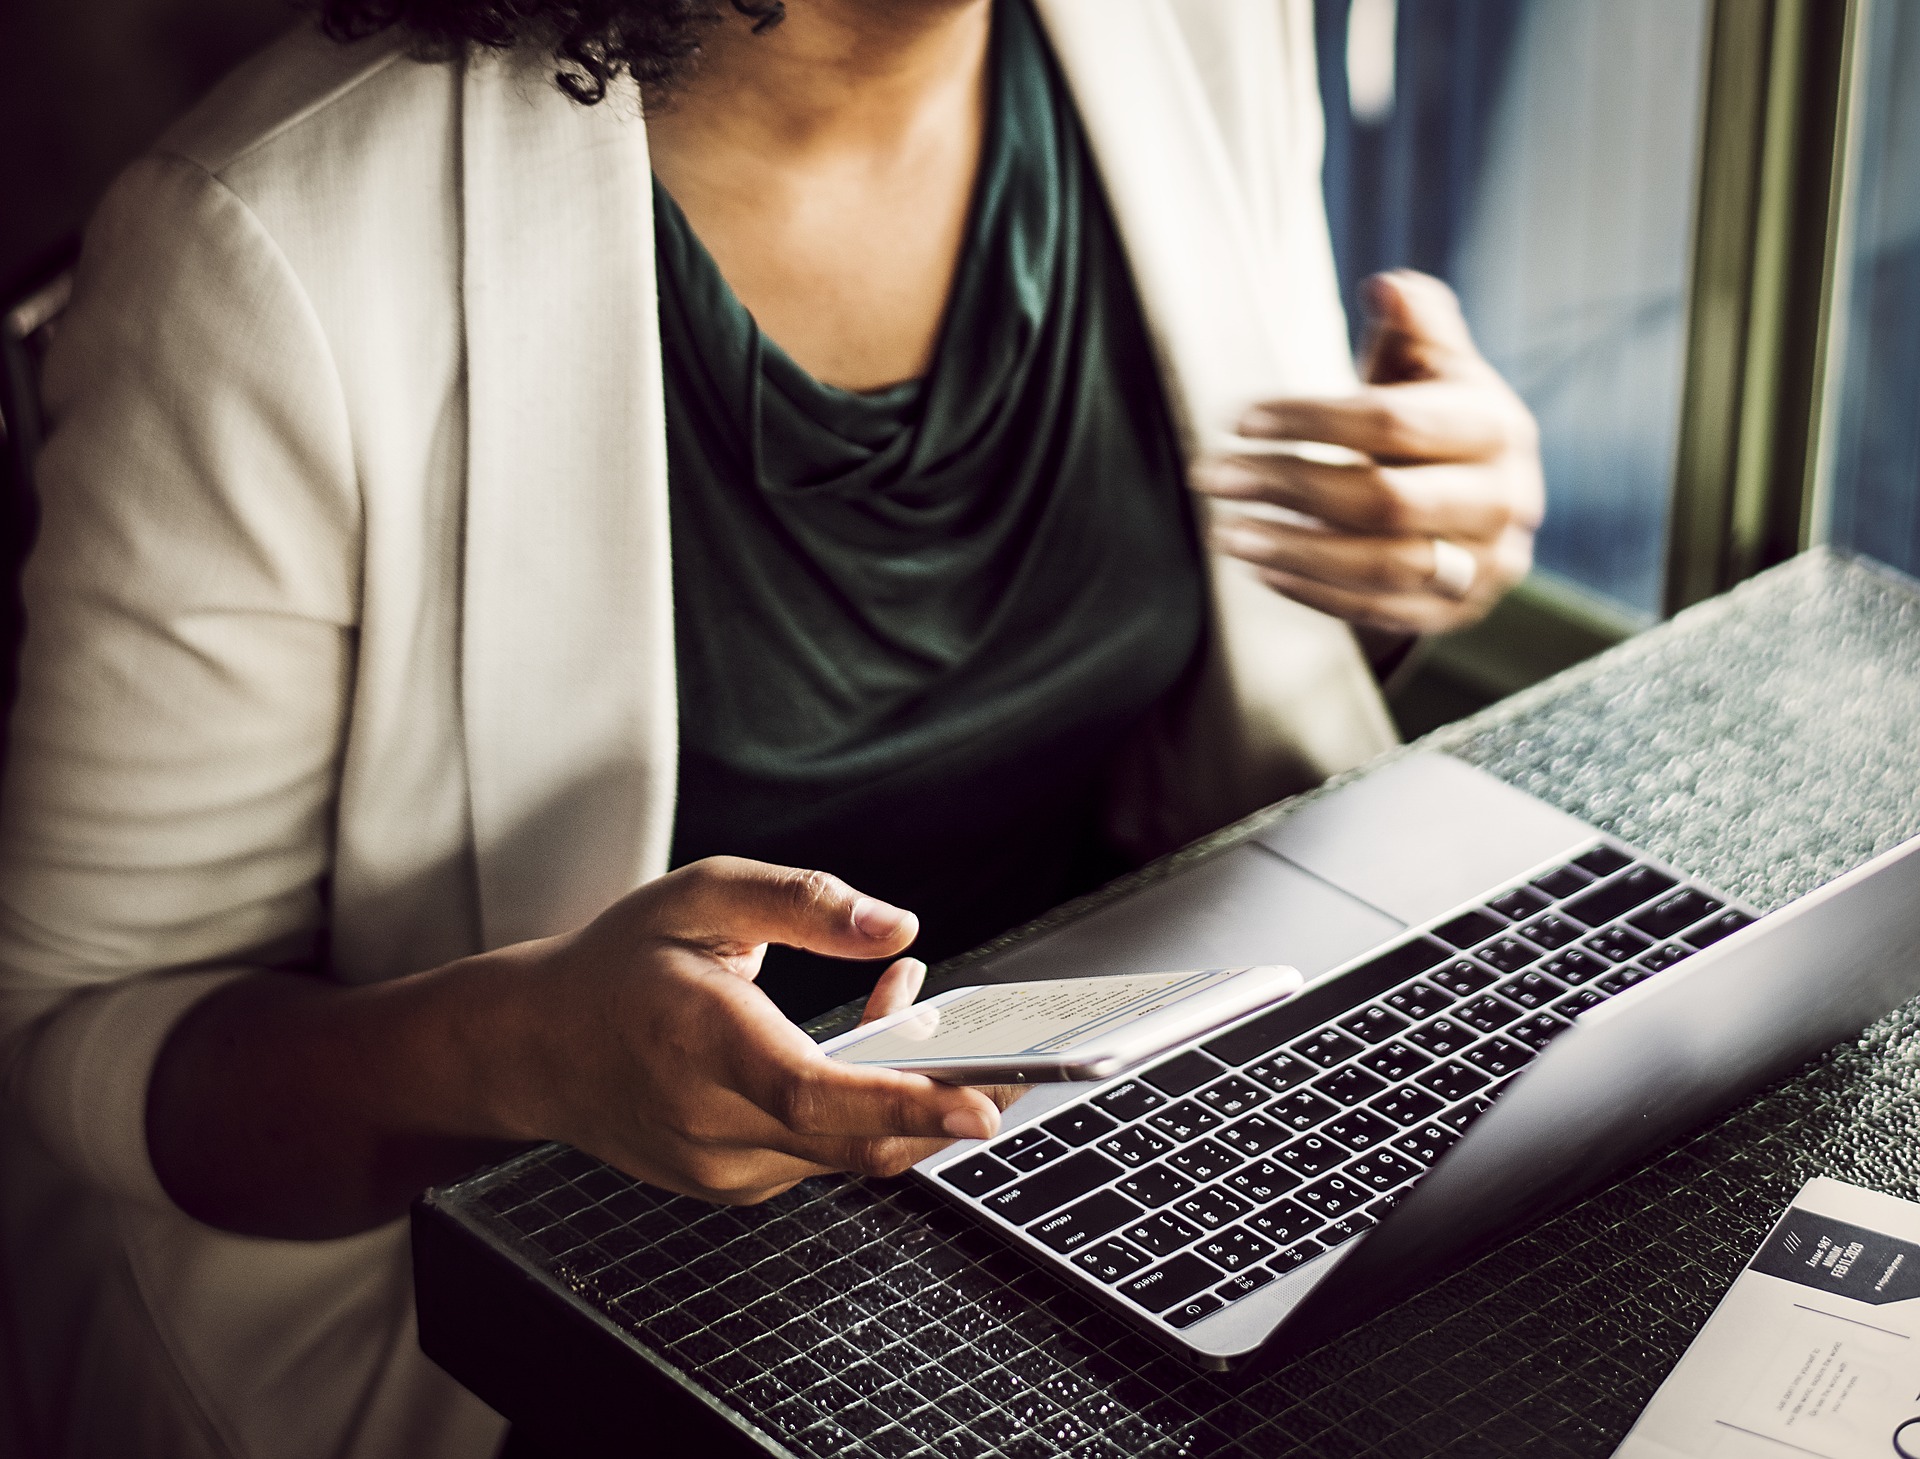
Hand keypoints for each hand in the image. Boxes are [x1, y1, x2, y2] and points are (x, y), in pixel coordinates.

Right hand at [496, 857, 1007, 1204]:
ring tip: (918, 1005)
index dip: (903, 1105)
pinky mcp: (735, 1185)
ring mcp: (723, 1168)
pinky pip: (824, 1153)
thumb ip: (804, 904)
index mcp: (700, 1042)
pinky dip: (864, 1109)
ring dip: (906, 1094)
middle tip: (1017, 1066)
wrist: (536, 1049)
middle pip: (855, 1141)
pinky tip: (869, 1043)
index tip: (978, 1109)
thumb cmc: (620, 964)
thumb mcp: (703, 895)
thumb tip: (898, 928)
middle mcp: (711, 1122)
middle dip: (948, 1107)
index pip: (814, 1095)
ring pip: (850, 1151)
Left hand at [1191, 269, 1542, 635]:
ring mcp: (1486, 566)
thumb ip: (1415, 323)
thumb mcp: (1432, 364)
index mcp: (1497, 427)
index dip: (1310, 419)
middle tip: (1212, 475)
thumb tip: (1388, 286)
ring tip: (1224, 531)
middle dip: (1287, 486)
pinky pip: (1380, 612)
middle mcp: (1504, 501)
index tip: (1238, 419)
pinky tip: (1260, 568)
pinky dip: (1314, 592)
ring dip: (1293, 549)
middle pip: (1383, 500)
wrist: (1480, 499)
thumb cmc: (1437, 417)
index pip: (1393, 423)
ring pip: (1382, 567)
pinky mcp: (1459, 614)